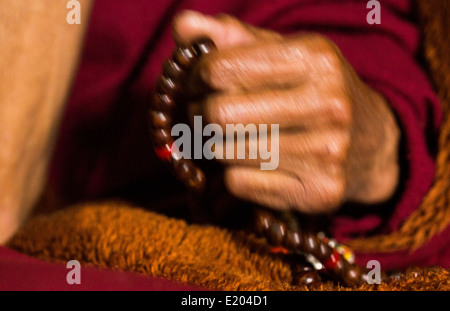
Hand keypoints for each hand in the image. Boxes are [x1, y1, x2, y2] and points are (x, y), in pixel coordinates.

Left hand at [173, 11, 399, 213]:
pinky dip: (232, 173)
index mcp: (315, 58)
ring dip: (214, 144)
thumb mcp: (284, 53)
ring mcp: (326, 153)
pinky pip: (238, 184)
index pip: (220, 69)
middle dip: (200, 113)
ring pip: (224, 152)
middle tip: (207, 112)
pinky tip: (250, 162)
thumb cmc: (316, 90)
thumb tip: (182, 26)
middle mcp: (327, 105)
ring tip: (230, 136)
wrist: (372, 142)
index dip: (197, 77)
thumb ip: (232, 37)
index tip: (201, 82)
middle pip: (218, 115)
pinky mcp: (319, 192)